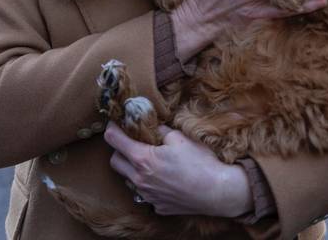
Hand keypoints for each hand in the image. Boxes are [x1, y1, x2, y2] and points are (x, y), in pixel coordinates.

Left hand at [106, 123, 249, 216]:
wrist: (215, 191)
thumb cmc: (199, 162)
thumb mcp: (180, 138)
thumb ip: (161, 131)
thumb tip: (153, 126)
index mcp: (143, 159)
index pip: (115, 141)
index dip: (112, 129)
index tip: (113, 123)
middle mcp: (139, 179)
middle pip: (114, 162)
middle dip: (118, 150)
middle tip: (132, 142)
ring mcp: (147, 195)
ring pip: (128, 179)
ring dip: (133, 169)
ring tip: (151, 161)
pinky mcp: (157, 206)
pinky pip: (144, 193)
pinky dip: (149, 184)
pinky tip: (164, 179)